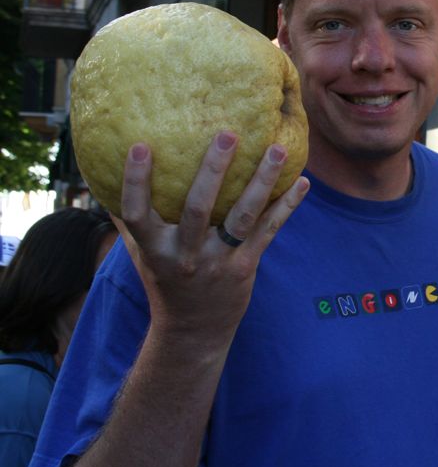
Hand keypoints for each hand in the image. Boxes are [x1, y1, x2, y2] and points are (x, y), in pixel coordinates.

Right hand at [117, 130, 308, 347]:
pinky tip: (303, 182)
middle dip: (214, 170)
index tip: (140, 145)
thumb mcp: (141, 255)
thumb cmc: (165, 282)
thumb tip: (106, 175)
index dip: (136, 181)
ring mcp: (218, 261)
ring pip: (243, 216)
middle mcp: (186, 255)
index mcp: (155, 249)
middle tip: (228, 135)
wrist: (194, 332)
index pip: (137, 213)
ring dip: (262, 181)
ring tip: (278, 149)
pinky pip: (269, 231)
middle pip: (198, 208)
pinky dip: (287, 206)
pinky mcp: (245, 267)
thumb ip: (130, 220)